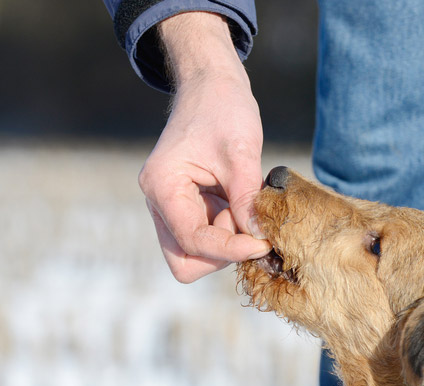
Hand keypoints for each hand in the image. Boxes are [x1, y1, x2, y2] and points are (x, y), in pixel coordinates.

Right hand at [139, 12, 269, 283]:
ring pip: (195, 254)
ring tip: (243, 206)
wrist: (211, 86)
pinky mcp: (187, 209)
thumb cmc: (223, 109)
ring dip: (226, 242)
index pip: (192, 240)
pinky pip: (206, 238)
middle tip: (247, 225)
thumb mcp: (241, 152)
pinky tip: (241, 205)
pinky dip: (228, 232)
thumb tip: (258, 239)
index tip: (263, 243)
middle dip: (221, 253)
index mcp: (162, 186)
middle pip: (185, 260)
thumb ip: (247, 198)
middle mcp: (159, 202)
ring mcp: (171, 208)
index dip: (230, 249)